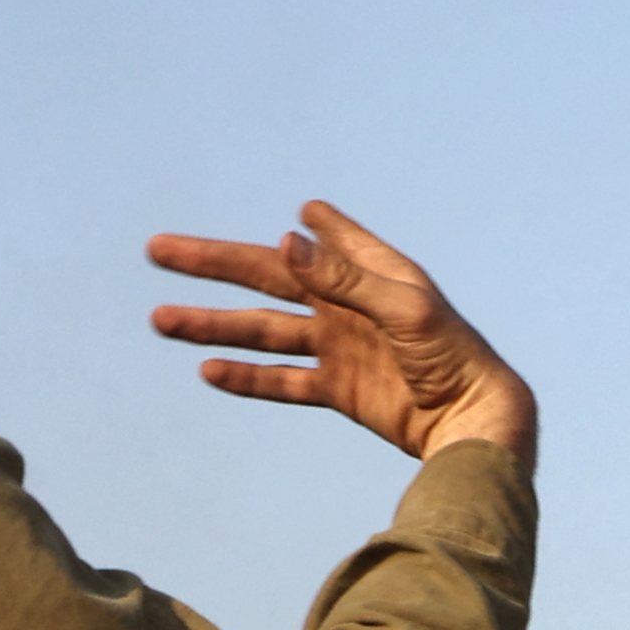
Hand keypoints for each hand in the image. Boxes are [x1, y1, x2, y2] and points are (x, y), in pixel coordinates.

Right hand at [147, 200, 536, 470]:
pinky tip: (210, 370)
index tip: (299, 208)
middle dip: (212, 265)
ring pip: (262, 331)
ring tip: (162, 320)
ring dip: (213, 325)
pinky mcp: (337, 390)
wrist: (471, 422)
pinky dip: (247, 377)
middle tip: (158, 251)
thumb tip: (287, 238)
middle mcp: (347, 305)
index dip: (307, 227)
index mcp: (370, 273)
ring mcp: (338, 348)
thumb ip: (344, 278)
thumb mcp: (403, 308)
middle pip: (267, 278)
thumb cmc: (452, 356)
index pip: (321, 240)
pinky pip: (282, 381)